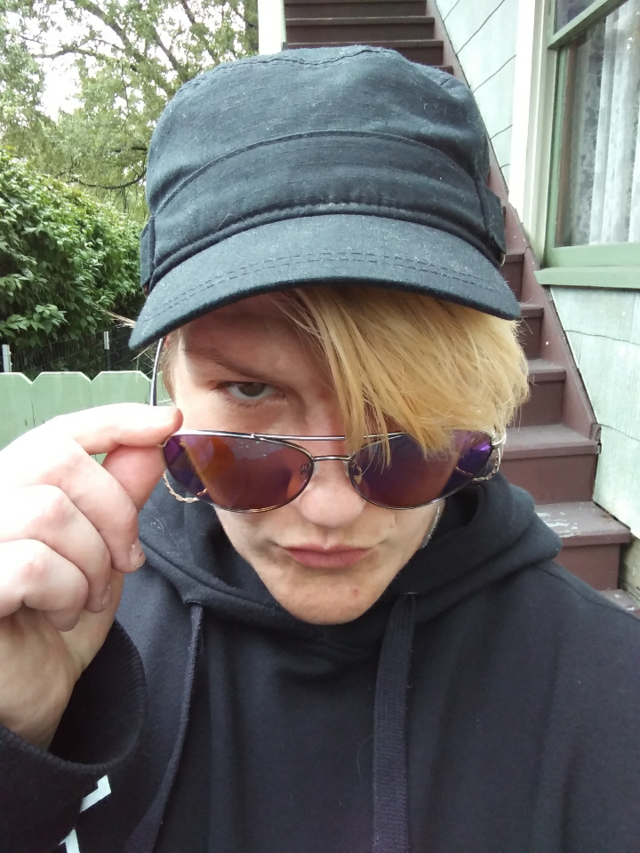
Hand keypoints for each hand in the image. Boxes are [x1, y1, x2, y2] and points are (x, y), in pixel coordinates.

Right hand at [0, 404, 181, 747]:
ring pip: (50, 513)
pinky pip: (34, 565)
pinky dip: (67, 591)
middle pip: (60, 462)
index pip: (60, 433)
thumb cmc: (55, 622)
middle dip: (115, 512)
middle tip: (127, 561)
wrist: (26, 698)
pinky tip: (63, 614)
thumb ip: (119, 497)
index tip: (169, 422)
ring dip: (92, 562)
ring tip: (88, 596)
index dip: (116, 421)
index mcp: (11, 488)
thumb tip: (152, 441)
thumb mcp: (101, 552)